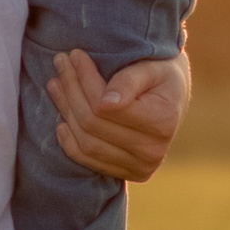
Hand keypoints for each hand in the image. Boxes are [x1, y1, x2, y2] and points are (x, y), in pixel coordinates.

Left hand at [49, 47, 189, 182]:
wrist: (174, 97)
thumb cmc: (162, 75)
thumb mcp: (152, 67)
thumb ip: (129, 81)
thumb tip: (105, 103)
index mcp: (163, 121)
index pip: (106, 106)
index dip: (86, 80)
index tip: (75, 55)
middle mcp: (153, 151)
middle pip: (93, 124)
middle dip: (72, 91)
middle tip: (60, 63)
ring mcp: (140, 168)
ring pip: (86, 143)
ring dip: (66, 112)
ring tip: (55, 84)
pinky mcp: (127, 174)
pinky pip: (88, 161)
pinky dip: (69, 142)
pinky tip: (61, 120)